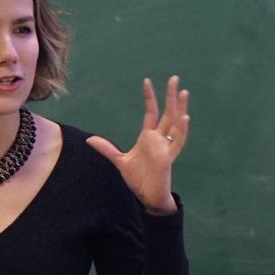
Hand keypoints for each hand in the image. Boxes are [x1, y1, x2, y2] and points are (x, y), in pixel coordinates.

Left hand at [86, 76, 189, 213]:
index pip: (151, 113)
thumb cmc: (137, 178)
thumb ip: (107, 149)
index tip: (147, 81)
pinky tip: (184, 118)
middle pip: (167, 113)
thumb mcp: (119, 161)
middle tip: (175, 79)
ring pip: (176, 124)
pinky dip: (181, 131)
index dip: (150, 97)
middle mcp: (159, 139)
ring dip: (180, 109)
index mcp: (148, 137)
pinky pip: (177, 142)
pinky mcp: (168, 158)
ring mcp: (165, 147)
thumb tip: (90, 139)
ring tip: (184, 93)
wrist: (146, 195)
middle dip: (171, 97)